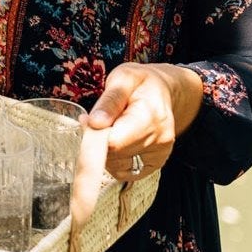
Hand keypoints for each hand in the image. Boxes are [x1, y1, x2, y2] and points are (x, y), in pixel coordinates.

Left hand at [87, 62, 203, 180]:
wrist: (163, 90)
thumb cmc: (141, 82)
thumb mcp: (123, 78)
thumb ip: (109, 101)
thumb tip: (95, 123)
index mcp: (150, 116)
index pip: (113, 142)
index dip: (94, 134)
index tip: (88, 121)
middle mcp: (159, 139)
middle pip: (114, 156)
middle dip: (99, 142)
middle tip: (99, 122)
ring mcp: (161, 153)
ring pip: (119, 166)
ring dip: (106, 153)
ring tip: (110, 130)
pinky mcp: (157, 162)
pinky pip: (128, 172)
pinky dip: (117, 162)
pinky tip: (118, 144)